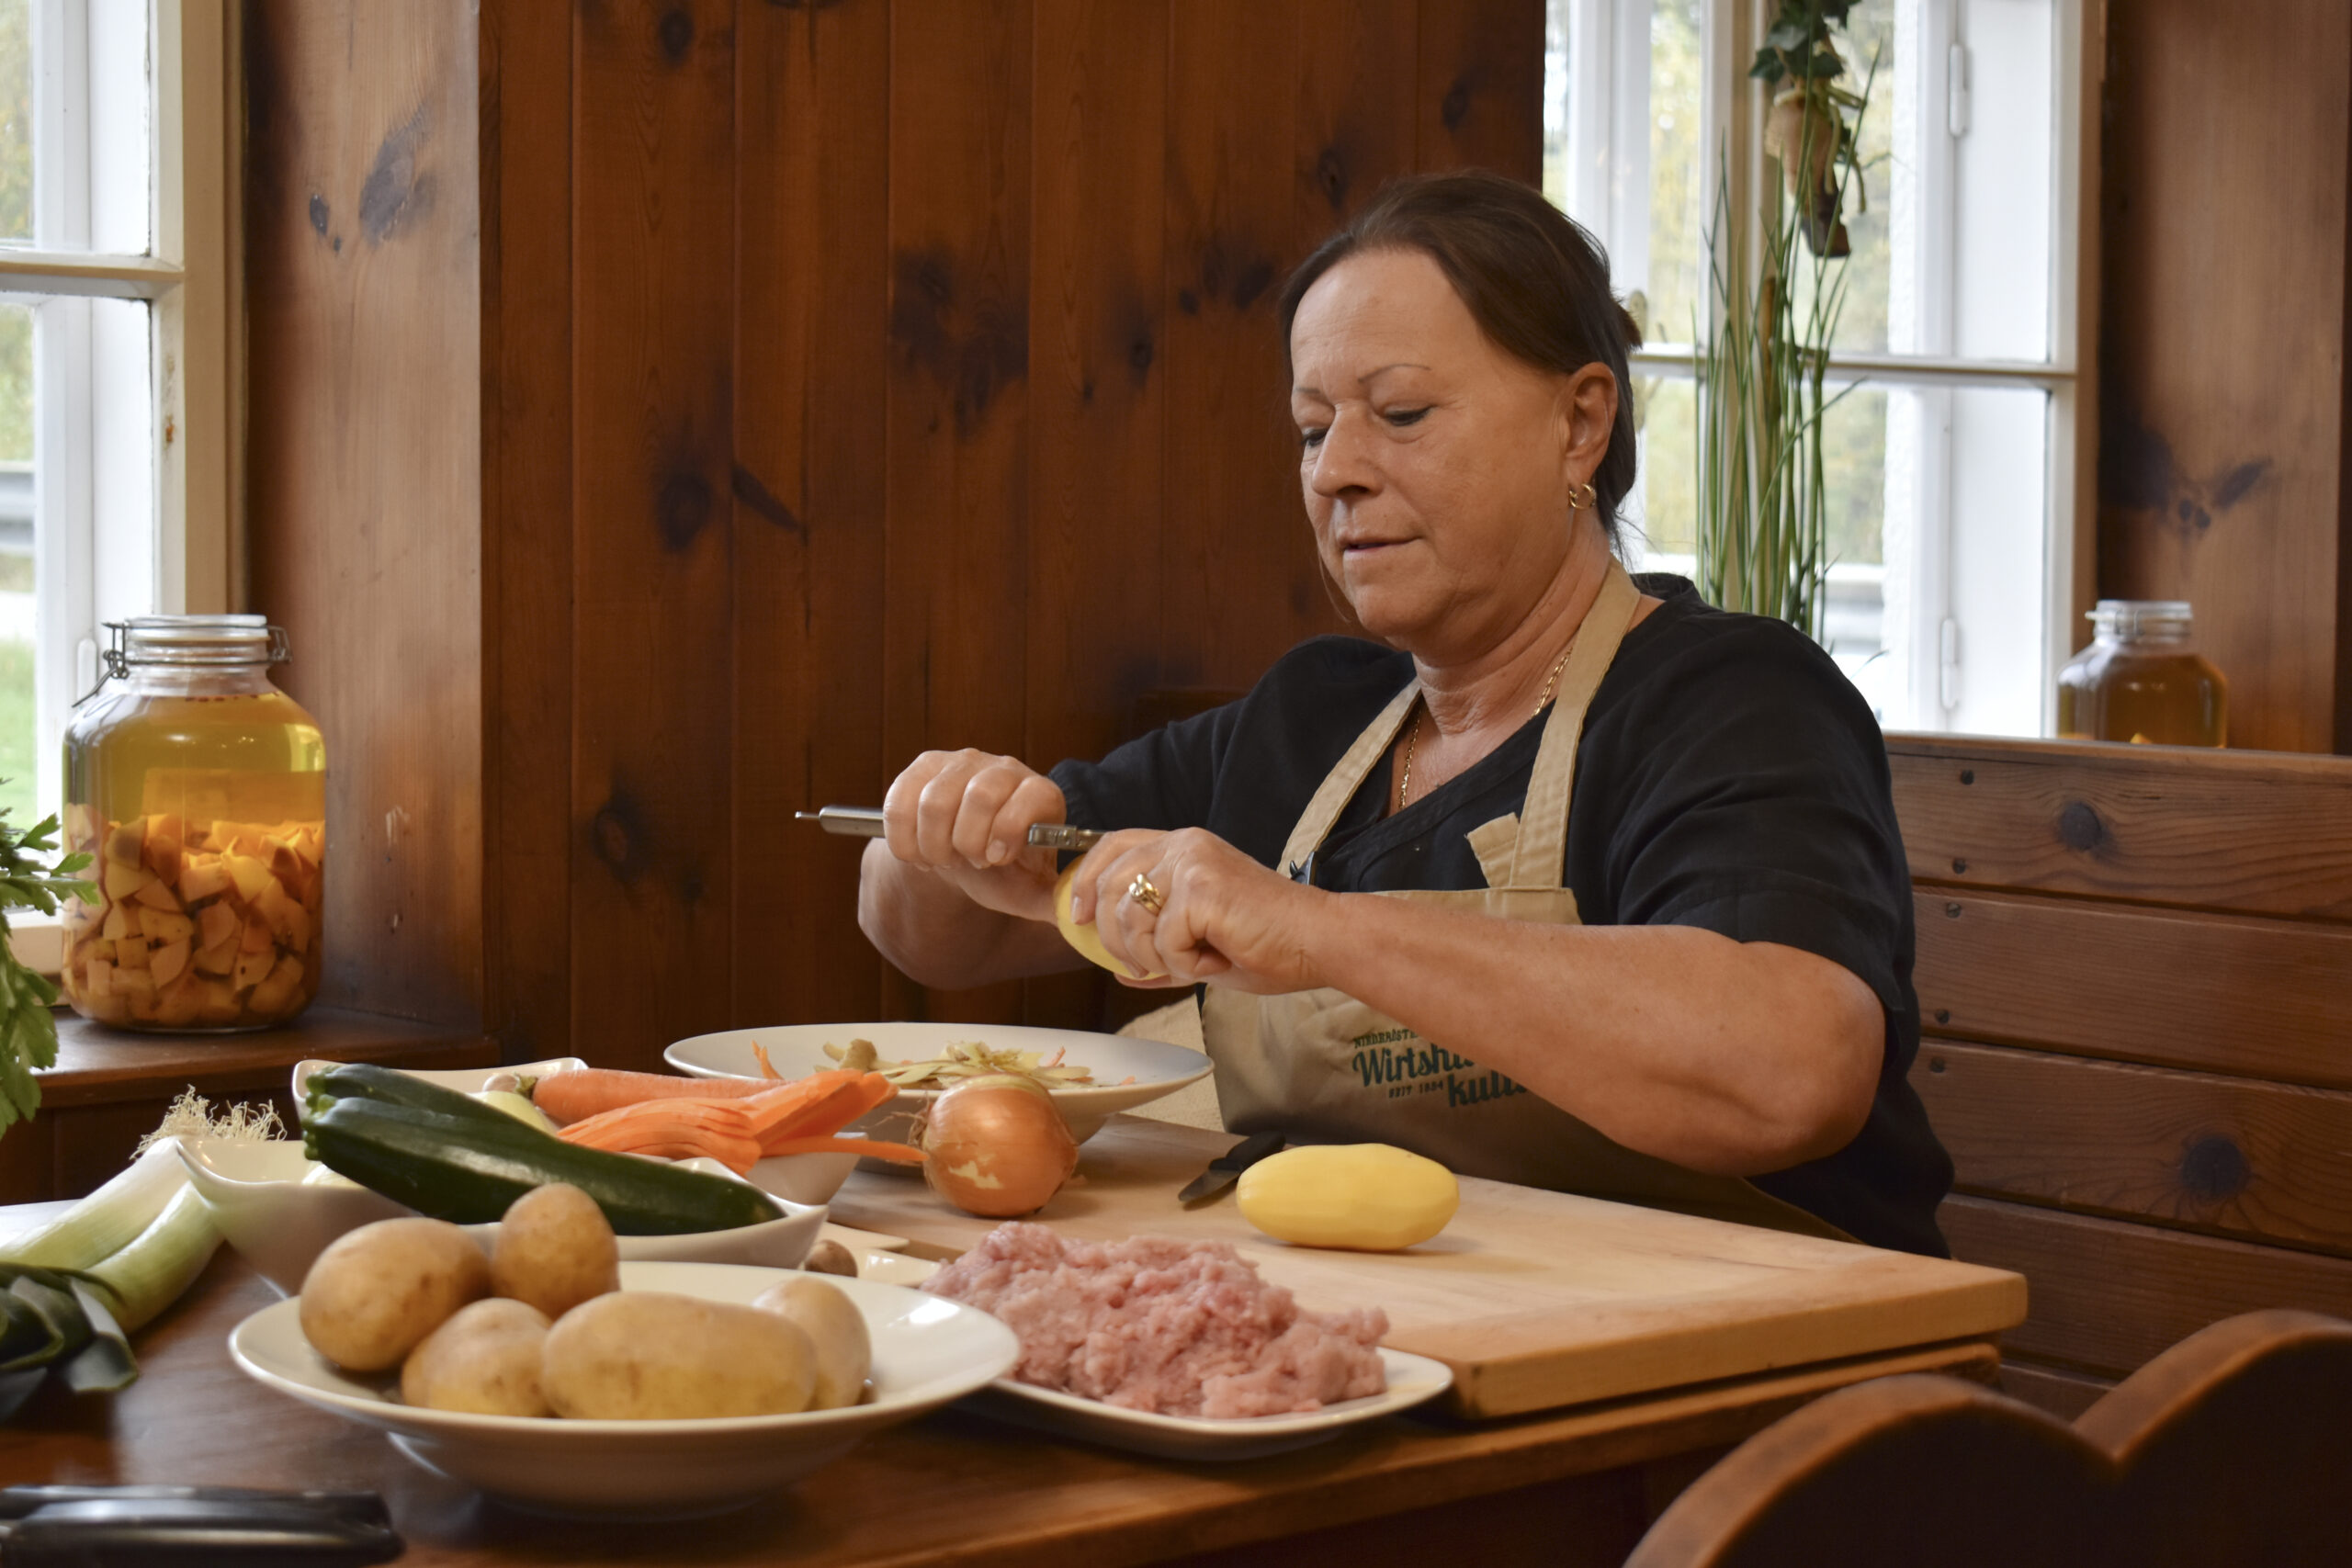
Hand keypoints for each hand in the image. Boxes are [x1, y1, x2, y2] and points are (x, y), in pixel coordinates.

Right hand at [880, 749, 1063, 922]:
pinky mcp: (922, 767)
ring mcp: (960, 763)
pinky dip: (904, 840)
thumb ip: (1051, 901)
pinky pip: (899, 802)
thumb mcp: (1027, 889)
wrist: (962, 853)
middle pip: (979, 795)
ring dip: (934, 844)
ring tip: (944, 858)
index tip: (996, 859)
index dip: (1009, 831)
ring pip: (934, 801)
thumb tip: (1074, 916)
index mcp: (1039, 793)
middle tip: (969, 861)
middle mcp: (1002, 768)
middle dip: (967, 842)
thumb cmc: (999, 869)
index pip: (1029, 796)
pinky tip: (918, 852)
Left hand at [1066, 829, 1329, 992]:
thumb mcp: (1202, 942)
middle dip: (1115, 939)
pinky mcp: (1201, 891)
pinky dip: (1186, 968)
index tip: (1078, 917)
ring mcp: (1192, 864)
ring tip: (1197, 963)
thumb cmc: (1269, 943)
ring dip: (1157, 959)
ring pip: (1132, 921)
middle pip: (1111, 886)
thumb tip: (1117, 971)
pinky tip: (1216, 962)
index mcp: (1184, 846)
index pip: (1114, 846)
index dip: (1087, 880)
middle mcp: (1184, 845)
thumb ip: (1158, 946)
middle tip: (1145, 966)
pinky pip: (1164, 944)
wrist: (1318, 943)